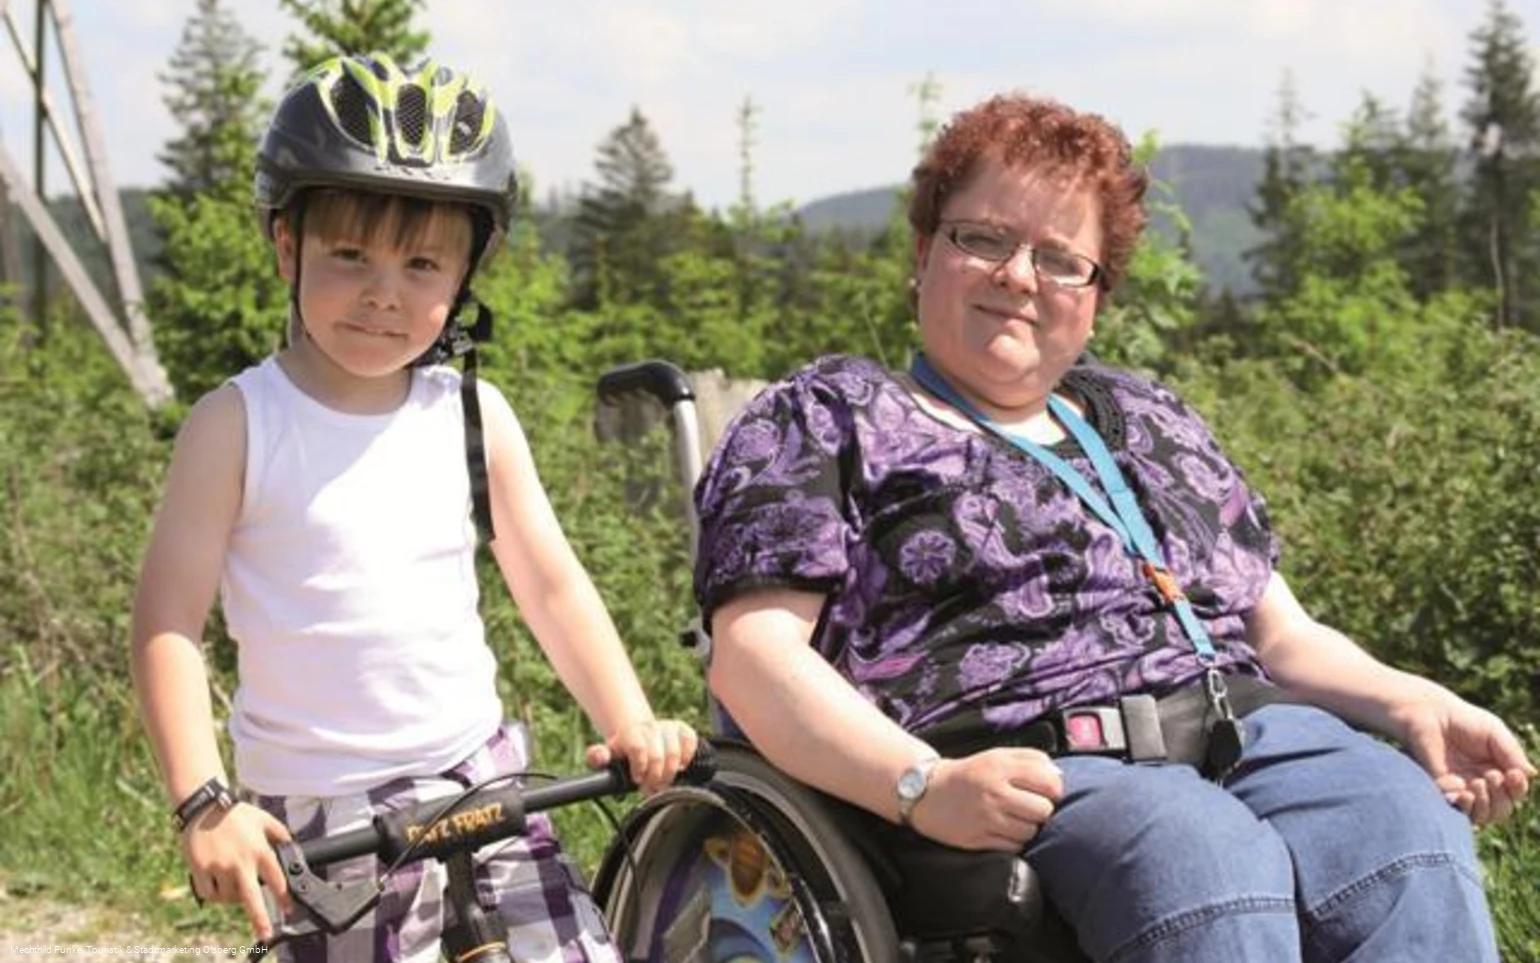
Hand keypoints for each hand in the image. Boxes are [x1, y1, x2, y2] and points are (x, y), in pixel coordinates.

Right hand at [182, 803, 292, 941]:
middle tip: (266, 933)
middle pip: (252, 897)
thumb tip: (292, 845)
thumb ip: (280, 833)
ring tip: (233, 882)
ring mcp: (220, 866)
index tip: (288, 909)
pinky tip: (217, 885)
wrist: (203, 807)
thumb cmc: (235, 813)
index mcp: (259, 850)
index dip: (284, 897)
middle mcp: (241, 861)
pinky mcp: (201, 869)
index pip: (276, 879)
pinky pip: (210, 893)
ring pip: (229, 896)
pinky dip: (215, 894)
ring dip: (233, 896)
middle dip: (260, 918)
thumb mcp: (263, 819)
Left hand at [586, 718, 699, 794]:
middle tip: (651, 787)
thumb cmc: (623, 752)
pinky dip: (687, 755)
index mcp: (630, 733)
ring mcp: (667, 727)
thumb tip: (599, 757)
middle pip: (658, 755)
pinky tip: (680, 766)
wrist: (637, 736)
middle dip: (655, 776)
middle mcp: (650, 727)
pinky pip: (690, 739)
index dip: (639, 767)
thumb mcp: (606, 756)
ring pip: (675, 749)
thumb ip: (597, 757)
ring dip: (670, 771)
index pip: (638, 748)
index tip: (638, 778)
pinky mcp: (682, 729)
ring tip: (663, 781)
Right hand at [909, 748, 1062, 850]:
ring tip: (1015, 820)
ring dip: (1028, 828)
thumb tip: (1060, 777)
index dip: (1054, 791)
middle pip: (1043, 810)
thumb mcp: (998, 755)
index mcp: (1001, 767)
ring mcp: (986, 817)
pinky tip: (1004, 831)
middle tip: (1030, 809)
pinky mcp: (978, 839)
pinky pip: (1013, 847)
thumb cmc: (970, 773)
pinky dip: (1014, 842)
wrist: (927, 792)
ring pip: (1030, 832)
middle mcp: (994, 791)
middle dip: (1041, 812)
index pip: (1049, 782)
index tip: (1045, 793)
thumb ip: (1032, 759)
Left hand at [1395, 690, 1535, 824]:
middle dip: (1502, 797)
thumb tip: (1531, 774)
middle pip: (1503, 809)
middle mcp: (1482, 785)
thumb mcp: (1495, 733)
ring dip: (1486, 804)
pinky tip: (1464, 791)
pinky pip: (1457, 812)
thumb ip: (1512, 754)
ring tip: (1478, 783)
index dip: (1518, 789)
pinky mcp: (1442, 792)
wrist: (1429, 716)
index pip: (1515, 793)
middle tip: (1491, 776)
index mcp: (1499, 771)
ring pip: (1483, 816)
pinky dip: (1465, 807)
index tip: (1512, 774)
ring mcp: (1462, 790)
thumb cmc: (1463, 720)